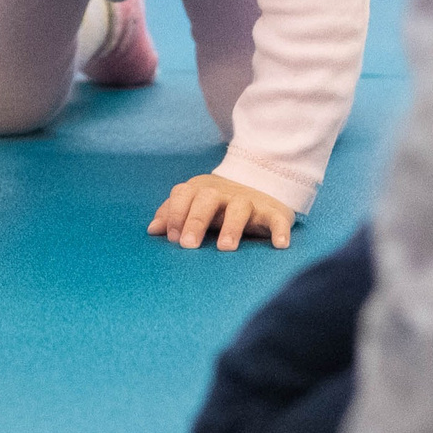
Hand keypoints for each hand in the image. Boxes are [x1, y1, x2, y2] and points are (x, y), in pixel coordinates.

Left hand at [150, 174, 294, 250]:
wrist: (261, 185)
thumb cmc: (218, 204)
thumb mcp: (194, 205)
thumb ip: (173, 215)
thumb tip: (152, 230)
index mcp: (200, 190)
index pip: (183, 194)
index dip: (175, 213)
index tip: (171, 238)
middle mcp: (223, 193)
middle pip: (207, 199)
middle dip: (196, 220)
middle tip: (188, 245)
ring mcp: (248, 201)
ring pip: (239, 208)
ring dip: (232, 227)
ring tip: (226, 248)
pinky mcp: (272, 212)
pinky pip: (277, 219)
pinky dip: (279, 230)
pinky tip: (280, 245)